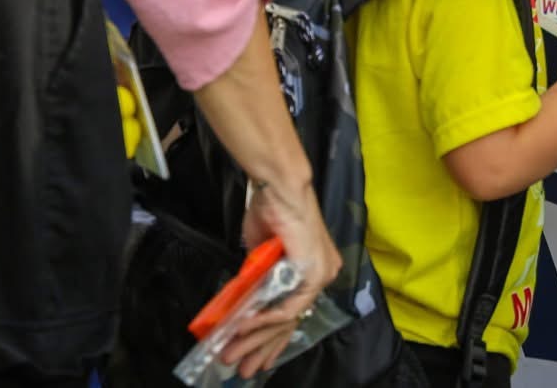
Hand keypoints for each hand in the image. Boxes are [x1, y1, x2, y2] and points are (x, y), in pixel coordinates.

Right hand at [220, 178, 343, 377]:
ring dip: (255, 339)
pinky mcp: (313, 274)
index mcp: (314, 268)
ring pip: (286, 320)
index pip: (292, 312)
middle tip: (240, 367)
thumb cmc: (270, 211)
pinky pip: (286, 308)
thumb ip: (259, 278)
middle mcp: (323, 275)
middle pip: (290, 322)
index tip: (252, 354)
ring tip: (233, 355)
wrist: (278, 189)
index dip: (270, 336)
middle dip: (261, 348)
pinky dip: (262, 321)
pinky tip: (243, 330)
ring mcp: (320, 275)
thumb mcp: (260, 254)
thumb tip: (247, 300)